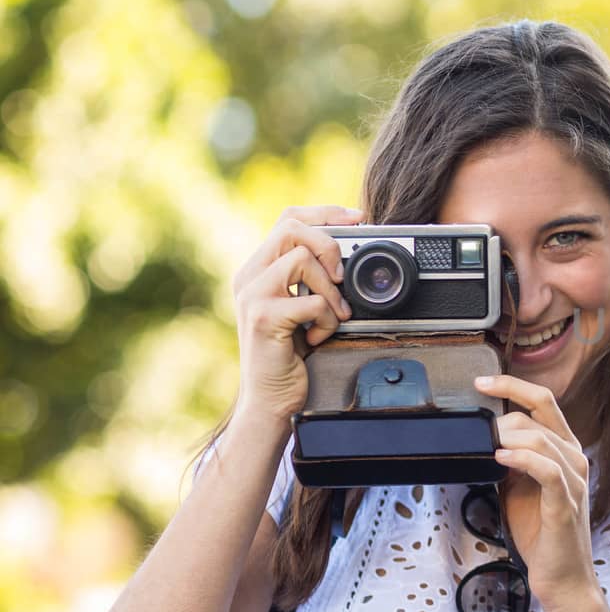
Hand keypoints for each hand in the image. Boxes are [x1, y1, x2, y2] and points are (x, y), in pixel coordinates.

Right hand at [232, 205, 361, 421]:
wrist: (269, 399)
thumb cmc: (290, 355)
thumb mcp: (301, 308)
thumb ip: (311, 279)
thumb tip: (349, 253)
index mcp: (259, 269)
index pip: (288, 219)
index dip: (325, 212)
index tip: (357, 219)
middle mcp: (249, 276)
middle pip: (291, 228)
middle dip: (328, 246)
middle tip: (341, 277)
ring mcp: (252, 296)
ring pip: (301, 260)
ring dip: (330, 290)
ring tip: (333, 316)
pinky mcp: (263, 318)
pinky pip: (311, 301)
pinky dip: (327, 319)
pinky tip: (319, 336)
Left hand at [474, 374, 597, 610]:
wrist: (562, 577)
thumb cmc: (541, 533)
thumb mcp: (517, 486)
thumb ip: (509, 459)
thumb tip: (483, 437)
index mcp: (564, 449)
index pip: (543, 401)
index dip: (512, 385)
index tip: (480, 382)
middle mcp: (574, 457)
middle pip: (540, 412)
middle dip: (503, 414)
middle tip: (477, 432)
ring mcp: (573, 479)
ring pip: (540, 437)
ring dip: (507, 437)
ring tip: (487, 448)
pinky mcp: (565, 502)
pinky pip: (546, 469)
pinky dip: (521, 458)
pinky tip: (500, 458)